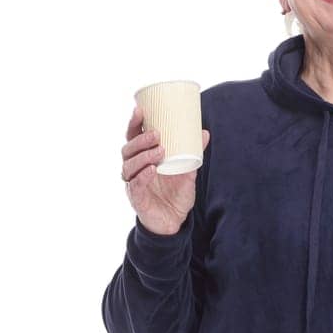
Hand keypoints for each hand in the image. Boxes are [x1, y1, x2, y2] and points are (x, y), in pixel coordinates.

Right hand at [122, 103, 209, 235]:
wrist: (175, 222)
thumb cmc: (175, 193)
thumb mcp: (187, 171)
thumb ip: (193, 153)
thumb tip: (204, 132)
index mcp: (142, 157)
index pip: (132, 137)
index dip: (133, 123)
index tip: (141, 110)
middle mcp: (134, 168)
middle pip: (128, 149)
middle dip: (141, 140)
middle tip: (157, 135)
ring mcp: (133, 183)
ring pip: (129, 166)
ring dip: (143, 156)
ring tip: (160, 151)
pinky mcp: (136, 199)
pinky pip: (135, 185)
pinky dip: (142, 176)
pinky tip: (152, 170)